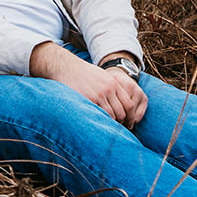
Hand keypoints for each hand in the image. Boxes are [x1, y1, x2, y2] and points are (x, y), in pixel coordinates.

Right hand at [30, 41, 147, 125]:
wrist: (66, 67)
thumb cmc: (83, 73)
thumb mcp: (102, 76)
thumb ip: (112, 89)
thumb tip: (119, 105)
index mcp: (114, 84)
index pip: (129, 105)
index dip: (129, 117)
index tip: (126, 123)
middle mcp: (108, 89)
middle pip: (122, 113)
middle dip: (121, 123)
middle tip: (117, 130)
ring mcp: (98, 95)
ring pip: (112, 116)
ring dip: (110, 124)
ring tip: (107, 129)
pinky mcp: (88, 100)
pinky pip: (99, 115)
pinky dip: (101, 121)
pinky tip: (97, 124)